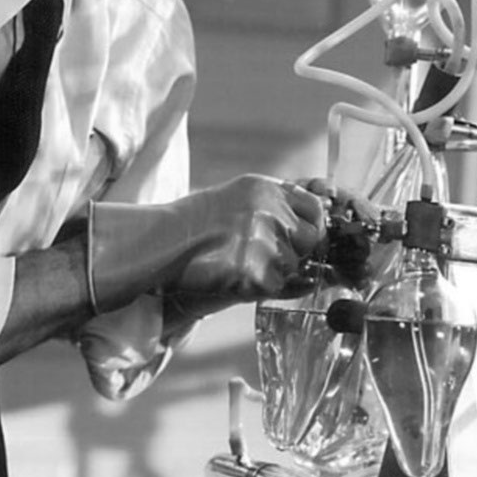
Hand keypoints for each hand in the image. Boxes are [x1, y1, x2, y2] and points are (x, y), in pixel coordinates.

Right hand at [169, 175, 327, 300]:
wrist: (161, 244)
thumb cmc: (194, 223)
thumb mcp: (238, 197)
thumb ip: (276, 206)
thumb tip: (316, 225)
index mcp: (266, 189)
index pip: (315, 207)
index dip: (310, 226)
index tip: (300, 237)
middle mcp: (270, 211)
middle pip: (309, 239)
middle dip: (294, 251)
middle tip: (264, 255)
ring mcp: (265, 242)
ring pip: (293, 265)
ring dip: (274, 270)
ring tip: (239, 263)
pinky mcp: (257, 273)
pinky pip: (276, 286)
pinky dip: (259, 287)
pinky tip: (234, 277)